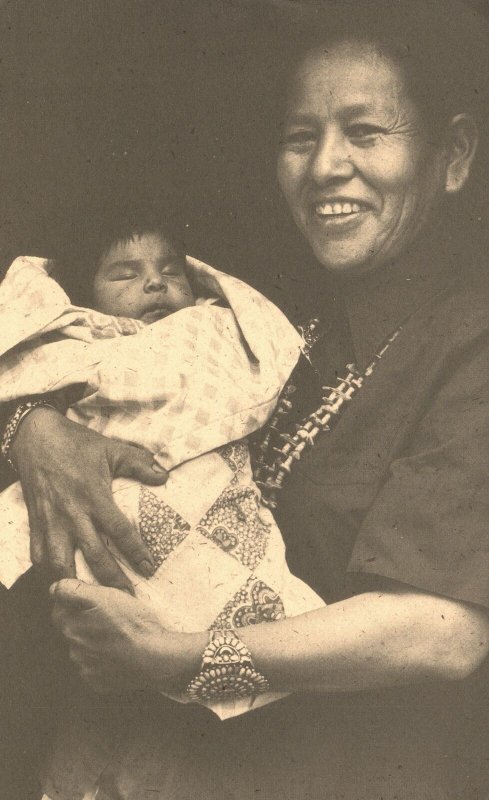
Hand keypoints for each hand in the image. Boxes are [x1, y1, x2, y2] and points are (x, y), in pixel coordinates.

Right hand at [10, 406, 167, 592]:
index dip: (136, 553)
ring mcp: (51, 522)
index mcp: (94, 496)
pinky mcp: (35, 523)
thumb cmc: (76, 443)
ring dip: (75, 584)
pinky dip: (48, 573)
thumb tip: (164, 475)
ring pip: (61, 564)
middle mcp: (72, 514)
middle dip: (111, 581)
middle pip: (94, 556)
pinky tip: (59, 584)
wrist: (36, 436)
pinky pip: (38, 555)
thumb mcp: (111, 448)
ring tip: (89, 601)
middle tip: (126, 600)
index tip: (149, 569)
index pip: (120, 532)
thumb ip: (139, 463)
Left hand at [50, 579, 203, 693]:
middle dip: (84, 618)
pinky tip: (119, 650)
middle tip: (110, 614)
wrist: (156, 657)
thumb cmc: (132, 623)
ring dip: (94, 638)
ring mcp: (85, 668)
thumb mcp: (104, 595)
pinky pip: (94, 666)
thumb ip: (72, 590)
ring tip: (118, 633)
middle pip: (71, 626)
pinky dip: (102, 658)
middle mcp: (72, 649)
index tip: (95, 598)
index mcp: (70, 626)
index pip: (59, 606)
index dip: (77, 598)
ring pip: (83, 646)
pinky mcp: (97, 682)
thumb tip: (54, 589)